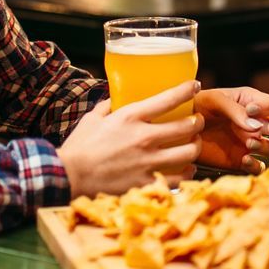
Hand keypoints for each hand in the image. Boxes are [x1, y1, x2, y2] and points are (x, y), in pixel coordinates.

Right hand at [59, 80, 203, 195]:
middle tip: (198, 121)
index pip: (169, 98)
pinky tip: (186, 170)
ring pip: (189, 153)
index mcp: (131, 117)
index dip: (187, 89)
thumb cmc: (79, 146)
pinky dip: (186, 174)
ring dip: (196, 148)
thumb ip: (107, 107)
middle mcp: (144, 137)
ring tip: (194, 146)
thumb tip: (113, 99)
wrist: (70, 175)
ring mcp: (148, 162)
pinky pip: (178, 179)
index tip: (196, 86)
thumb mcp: (92, 118)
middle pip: (187, 127)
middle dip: (198, 122)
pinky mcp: (147, 183)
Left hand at [192, 86, 268, 172]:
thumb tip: (256, 127)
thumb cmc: (195, 107)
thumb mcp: (214, 101)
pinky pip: (259, 167)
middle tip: (264, 130)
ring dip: (268, 147)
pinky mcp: (240, 161)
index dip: (268, 109)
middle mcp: (256, 123)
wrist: (177, 130)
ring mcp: (250, 143)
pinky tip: (244, 158)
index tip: (250, 111)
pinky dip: (256, 164)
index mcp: (251, 102)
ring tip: (250, 144)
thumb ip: (235, 110)